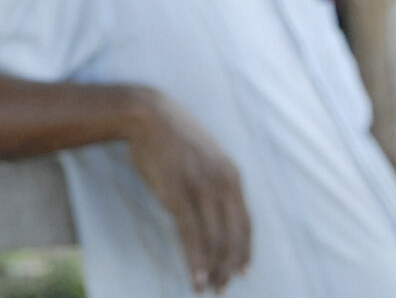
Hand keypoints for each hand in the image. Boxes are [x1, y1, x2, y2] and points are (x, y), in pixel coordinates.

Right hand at [121, 88, 250, 292]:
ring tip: (208, 288)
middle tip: (223, 287)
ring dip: (213, 269)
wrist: (149, 114)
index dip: (245, 250)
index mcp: (232, 176)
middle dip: (229, 266)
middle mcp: (223, 184)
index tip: (243, 271)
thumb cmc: (174, 137)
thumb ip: (216, 182)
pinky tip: (195, 276)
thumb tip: (218, 210)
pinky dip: (195, 260)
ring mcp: (201, 189)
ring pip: (214, 240)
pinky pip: (191, 235)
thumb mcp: (207, 157)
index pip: (246, 223)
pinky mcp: (178, 194)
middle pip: (233, 236)